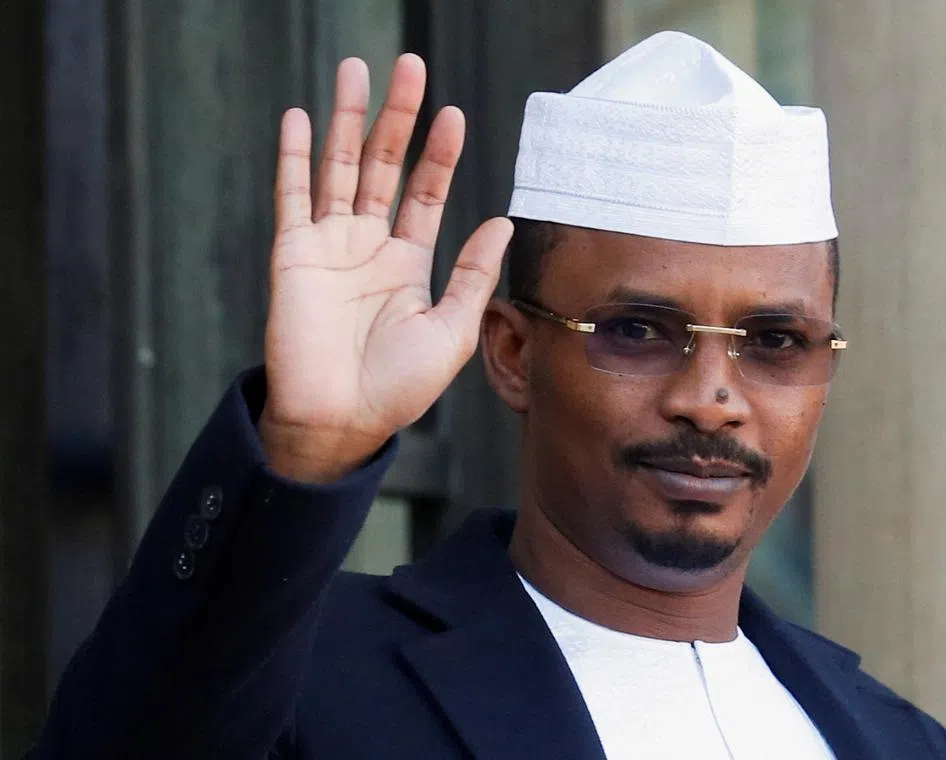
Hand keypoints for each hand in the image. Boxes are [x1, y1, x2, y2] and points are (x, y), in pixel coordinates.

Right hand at [259, 55, 512, 482]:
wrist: (340, 421)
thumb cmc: (397, 387)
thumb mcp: (452, 330)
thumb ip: (473, 274)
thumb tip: (503, 223)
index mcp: (407, 264)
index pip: (424, 194)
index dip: (438, 155)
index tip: (454, 116)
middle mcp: (368, 247)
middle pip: (384, 167)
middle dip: (396, 118)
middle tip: (409, 67)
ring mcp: (329, 247)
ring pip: (339, 168)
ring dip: (347, 120)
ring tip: (356, 71)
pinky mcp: (293, 255)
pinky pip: (293, 196)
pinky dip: (295, 157)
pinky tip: (302, 118)